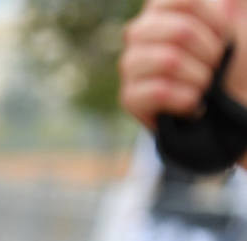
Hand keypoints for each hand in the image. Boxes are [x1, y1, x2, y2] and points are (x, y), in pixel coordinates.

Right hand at [119, 0, 235, 127]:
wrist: (226, 106)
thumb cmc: (229, 63)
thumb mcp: (235, 25)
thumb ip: (228, 4)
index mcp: (160, 9)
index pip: (185, 1)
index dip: (215, 22)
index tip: (224, 39)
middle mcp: (138, 33)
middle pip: (181, 31)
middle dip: (210, 53)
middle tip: (214, 67)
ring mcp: (130, 65)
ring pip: (170, 61)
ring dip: (200, 78)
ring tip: (203, 86)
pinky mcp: (129, 96)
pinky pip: (160, 92)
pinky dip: (186, 99)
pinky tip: (192, 104)